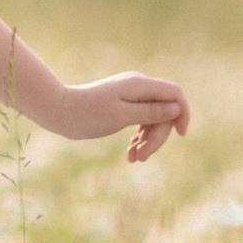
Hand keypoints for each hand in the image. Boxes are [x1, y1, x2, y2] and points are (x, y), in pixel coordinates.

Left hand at [66, 72, 190, 161]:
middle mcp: (138, 86)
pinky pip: (141, 121)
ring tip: (134, 158)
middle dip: (157, 136)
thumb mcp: (121, 116)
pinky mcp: (124, 105)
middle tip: (142, 158)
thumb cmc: (88, 114)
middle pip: (164, 111)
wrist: (59, 112)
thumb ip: (150, 112)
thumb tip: (176, 108)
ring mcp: (131, 95)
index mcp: (139, 84)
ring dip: (148, 140)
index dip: (183, 113)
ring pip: (153, 119)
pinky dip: (139, 138)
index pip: (175, 93)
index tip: (181, 135)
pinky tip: (131, 153)